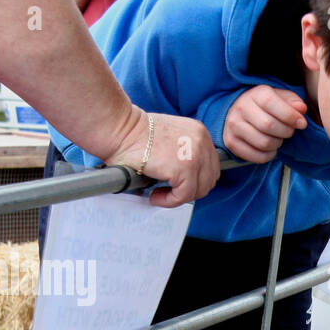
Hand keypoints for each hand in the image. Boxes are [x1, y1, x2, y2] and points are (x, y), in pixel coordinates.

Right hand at [101, 107, 220, 206]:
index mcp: (199, 132)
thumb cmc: (135, 134)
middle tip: (169, 191)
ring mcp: (195, 156)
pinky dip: (170, 201)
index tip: (178, 184)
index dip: (196, 179)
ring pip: (199, 190)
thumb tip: (188, 177)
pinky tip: (155, 196)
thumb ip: (184, 152)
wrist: (119, 128)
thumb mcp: (171, 137)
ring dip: (179, 197)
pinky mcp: (184, 169)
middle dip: (190, 190)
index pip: (210, 165)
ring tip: (159, 193)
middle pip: (209, 179)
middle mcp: (202, 142)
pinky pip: (184, 196)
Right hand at [223, 85, 308, 163]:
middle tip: (289, 131)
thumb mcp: (281, 98)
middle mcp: (241, 108)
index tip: (302, 123)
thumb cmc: (267, 106)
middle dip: (286, 131)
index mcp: (255, 94)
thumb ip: (293, 102)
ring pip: (264, 143)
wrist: (240, 113)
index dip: (290, 115)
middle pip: (268, 125)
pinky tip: (270, 148)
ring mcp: (233, 126)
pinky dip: (270, 155)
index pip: (270, 102)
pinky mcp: (231, 143)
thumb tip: (301, 109)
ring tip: (278, 138)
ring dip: (278, 144)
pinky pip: (258, 157)